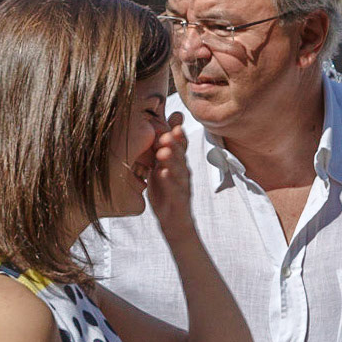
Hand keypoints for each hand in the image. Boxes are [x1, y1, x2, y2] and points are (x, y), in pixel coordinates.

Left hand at [147, 112, 192, 237]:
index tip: (174, 121)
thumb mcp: (162, 167)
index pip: (181, 145)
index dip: (178, 133)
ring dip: (172, 160)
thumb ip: (161, 148)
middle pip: (181, 155)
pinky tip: (162, 174)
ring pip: (179, 171)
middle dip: (175, 144)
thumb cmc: (166, 191)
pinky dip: (169, 181)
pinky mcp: (179, 201)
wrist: (174, 221)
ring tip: (163, 151)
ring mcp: (183, 186)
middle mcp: (183, 172)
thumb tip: (158, 125)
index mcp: (179, 163)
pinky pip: (175, 190)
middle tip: (167, 134)